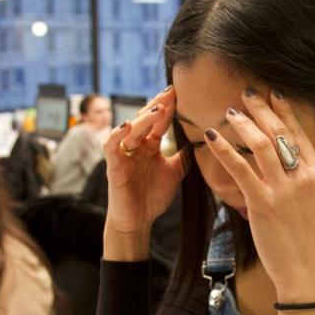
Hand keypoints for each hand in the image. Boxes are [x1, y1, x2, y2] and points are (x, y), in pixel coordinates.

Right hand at [102, 87, 182, 258]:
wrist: (137, 221)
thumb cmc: (152, 197)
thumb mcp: (174, 173)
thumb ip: (184, 156)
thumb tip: (203, 140)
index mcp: (149, 145)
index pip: (159, 121)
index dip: (169, 108)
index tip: (182, 93)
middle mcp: (136, 145)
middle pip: (145, 119)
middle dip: (158, 105)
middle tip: (172, 93)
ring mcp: (123, 153)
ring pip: (131, 129)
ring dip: (144, 118)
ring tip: (159, 109)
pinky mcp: (113, 165)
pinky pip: (111, 145)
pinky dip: (117, 133)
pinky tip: (128, 125)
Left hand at [205, 89, 314, 304]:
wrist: (306, 271)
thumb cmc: (310, 240)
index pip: (299, 133)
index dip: (284, 111)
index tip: (273, 93)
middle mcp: (303, 176)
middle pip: (280, 132)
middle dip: (262, 108)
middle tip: (247, 92)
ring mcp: (283, 189)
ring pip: (261, 144)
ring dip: (243, 123)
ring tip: (230, 111)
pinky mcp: (262, 203)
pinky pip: (240, 169)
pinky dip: (224, 149)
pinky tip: (211, 137)